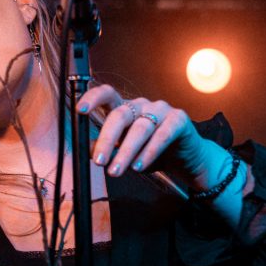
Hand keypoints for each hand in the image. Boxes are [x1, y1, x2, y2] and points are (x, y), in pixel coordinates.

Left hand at [75, 84, 230, 191]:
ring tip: (117, 170)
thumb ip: (107, 148)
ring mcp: (161, 109)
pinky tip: (140, 166)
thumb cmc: (151, 153)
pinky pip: (162, 134)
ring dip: (126, 152)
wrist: (186, 160)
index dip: (92, 98)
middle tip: (99, 162)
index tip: (79, 111)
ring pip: (140, 128)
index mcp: (125, 108)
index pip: (106, 94)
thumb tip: (88, 150)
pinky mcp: (179, 119)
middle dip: (107, 140)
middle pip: (120, 115)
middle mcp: (142, 104)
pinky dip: (149, 152)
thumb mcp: (124, 152)